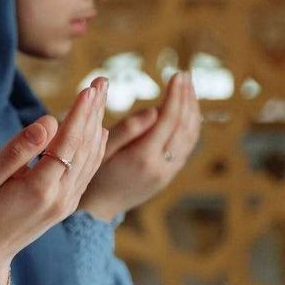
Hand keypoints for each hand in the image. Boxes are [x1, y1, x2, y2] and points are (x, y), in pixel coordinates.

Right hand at [0, 78, 109, 284]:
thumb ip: (17, 149)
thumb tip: (47, 122)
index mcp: (40, 188)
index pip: (67, 143)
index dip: (78, 114)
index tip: (88, 88)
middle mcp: (61, 197)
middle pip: (85, 147)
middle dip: (93, 112)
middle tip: (101, 81)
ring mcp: (65, 203)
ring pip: (90, 159)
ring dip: (97, 125)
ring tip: (100, 97)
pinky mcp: (64, 205)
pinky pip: (87, 171)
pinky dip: (95, 148)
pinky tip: (99, 132)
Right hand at [79, 70, 200, 221]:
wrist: (98, 208)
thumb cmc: (92, 174)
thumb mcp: (100, 149)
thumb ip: (128, 130)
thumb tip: (155, 110)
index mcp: (143, 157)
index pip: (168, 120)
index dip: (175, 95)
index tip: (176, 75)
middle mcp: (161, 166)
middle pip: (184, 126)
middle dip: (187, 98)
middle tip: (185, 76)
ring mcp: (168, 172)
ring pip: (190, 136)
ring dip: (192, 110)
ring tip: (188, 89)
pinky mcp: (169, 175)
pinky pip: (187, 146)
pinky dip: (190, 125)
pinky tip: (187, 112)